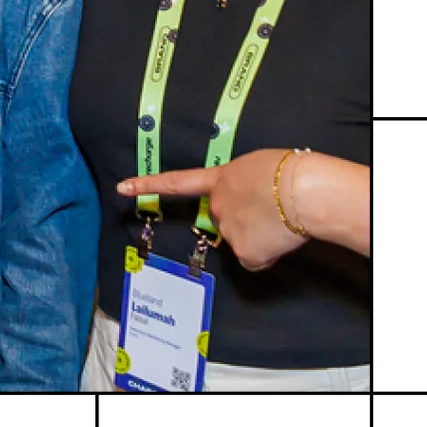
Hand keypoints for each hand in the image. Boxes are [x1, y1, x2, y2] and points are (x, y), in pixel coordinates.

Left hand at [117, 148, 307, 272]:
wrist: (305, 191)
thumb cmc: (291, 172)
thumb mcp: (260, 167)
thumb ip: (244, 184)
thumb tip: (251, 204)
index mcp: (221, 179)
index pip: (177, 182)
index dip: (148, 185)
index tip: (122, 187)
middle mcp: (217, 206)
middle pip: (225, 220)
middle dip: (246, 220)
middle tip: (272, 210)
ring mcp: (228, 230)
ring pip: (245, 241)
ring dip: (263, 236)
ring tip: (283, 221)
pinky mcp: (243, 252)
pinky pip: (257, 259)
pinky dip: (269, 253)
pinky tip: (281, 238)